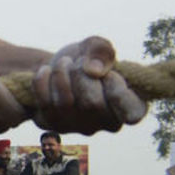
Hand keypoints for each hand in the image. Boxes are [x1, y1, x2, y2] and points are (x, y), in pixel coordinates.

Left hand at [28, 37, 146, 134]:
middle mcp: (106, 123)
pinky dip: (42, 81)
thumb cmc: (88, 59)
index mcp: (132, 107)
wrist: (59, 66)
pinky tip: (46, 70)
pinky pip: (44, 103)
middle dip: (82, 75)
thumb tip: (93, 70)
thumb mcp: (98, 47)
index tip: (110, 74)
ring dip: (62, 74)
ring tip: (64, 62)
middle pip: (92, 103)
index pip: (132, 114)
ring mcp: (77, 127)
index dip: (118, 90)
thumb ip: (103, 51)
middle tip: (80, 62)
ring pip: (66, 103)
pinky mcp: (51, 124)